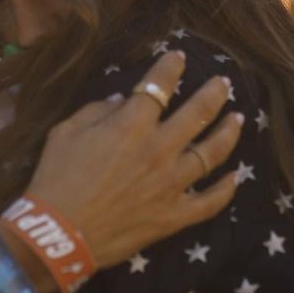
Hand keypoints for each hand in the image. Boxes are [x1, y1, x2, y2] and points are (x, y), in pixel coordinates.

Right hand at [26, 51, 241, 270]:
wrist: (57, 234)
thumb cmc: (55, 179)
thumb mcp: (65, 132)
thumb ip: (97, 111)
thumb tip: (123, 101)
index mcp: (131, 125)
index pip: (159, 85)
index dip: (171, 67)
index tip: (178, 57)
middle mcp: (159, 150)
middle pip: (199, 112)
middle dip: (214, 92)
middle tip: (224, 83)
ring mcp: (171, 184)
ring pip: (213, 153)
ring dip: (229, 132)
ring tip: (238, 119)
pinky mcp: (173, 216)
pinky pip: (210, 203)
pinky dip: (226, 190)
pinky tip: (235, 177)